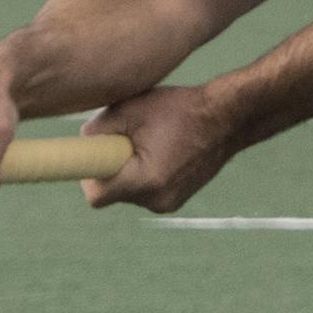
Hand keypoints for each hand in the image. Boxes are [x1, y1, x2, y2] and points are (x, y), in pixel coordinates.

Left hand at [79, 85, 240, 214]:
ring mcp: (169, 203)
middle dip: (113, 168)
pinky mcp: (177, 199)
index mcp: (145, 180)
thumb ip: (99, 128)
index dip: (90, 176)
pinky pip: (148, 191)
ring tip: (150, 143)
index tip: (98, 155)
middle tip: (127, 141)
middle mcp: (157, 200)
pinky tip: (164, 150)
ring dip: (130, 171)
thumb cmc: (183, 110)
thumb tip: (84, 140)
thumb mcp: (133, 109)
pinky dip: (147, 174)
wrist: (229, 118)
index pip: (97, 196)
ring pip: (131, 192)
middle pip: (114, 193)